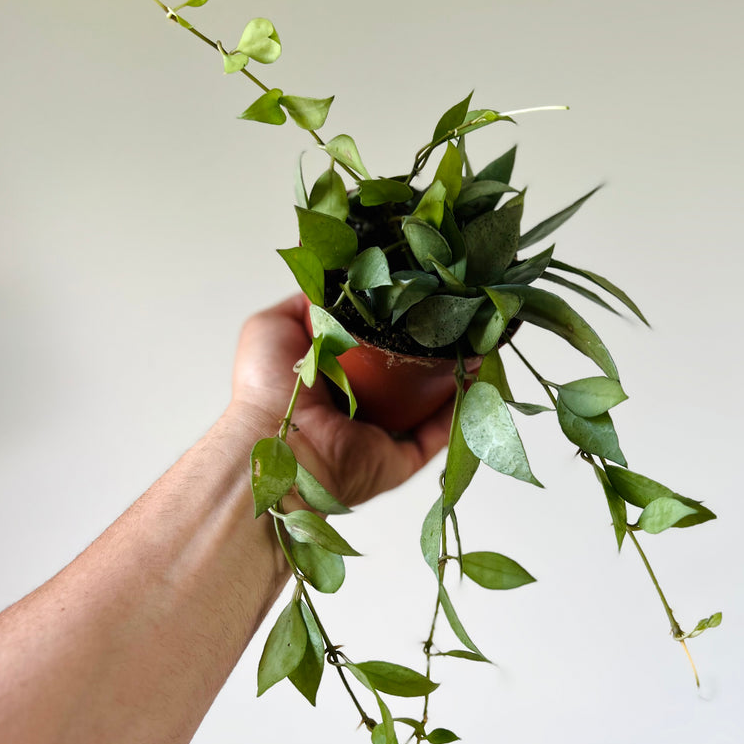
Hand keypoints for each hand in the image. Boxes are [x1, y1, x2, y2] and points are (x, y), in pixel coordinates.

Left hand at [230, 295, 453, 504]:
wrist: (279, 442)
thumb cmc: (267, 388)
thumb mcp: (273, 327)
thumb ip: (305, 305)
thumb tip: (334, 286)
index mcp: (333, 376)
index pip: (374, 345)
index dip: (399, 322)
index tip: (424, 297)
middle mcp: (359, 405)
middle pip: (407, 372)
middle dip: (434, 347)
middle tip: (458, 318)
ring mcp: (383, 434)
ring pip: (430, 402)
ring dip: (454, 374)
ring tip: (477, 342)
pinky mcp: (401, 458)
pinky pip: (439, 434)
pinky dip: (460, 410)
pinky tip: (474, 378)